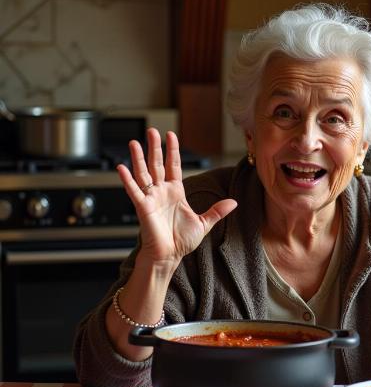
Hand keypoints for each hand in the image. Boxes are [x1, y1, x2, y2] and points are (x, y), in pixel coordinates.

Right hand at [117, 128, 236, 276]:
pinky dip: (127, 180)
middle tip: (151, 130)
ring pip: (143, 173)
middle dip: (155, 147)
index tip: (171, 135)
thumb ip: (217, 211)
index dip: (172, 150)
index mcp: (176, 192)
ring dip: (138, 158)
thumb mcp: (204, 223)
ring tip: (134, 142)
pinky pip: (134, 191)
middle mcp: (161, 192)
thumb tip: (234, 202)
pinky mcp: (142, 208)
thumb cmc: (182, 241)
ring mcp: (151, 198)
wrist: (169, 256)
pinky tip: (121, 167)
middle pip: (157, 164)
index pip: (174, 166)